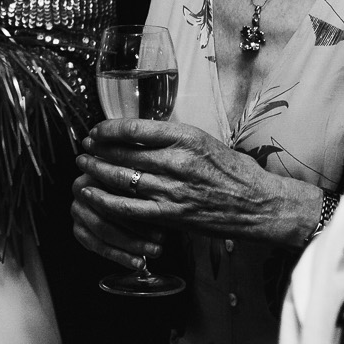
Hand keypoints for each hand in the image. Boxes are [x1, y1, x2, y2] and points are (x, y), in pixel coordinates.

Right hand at [69, 177, 164, 270]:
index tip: (162, 220)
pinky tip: (138, 263)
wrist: (108, 195)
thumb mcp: (137, 178)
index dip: (139, 206)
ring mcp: (77, 211)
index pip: (116, 191)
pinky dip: (121, 257)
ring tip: (154, 251)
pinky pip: (99, 247)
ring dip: (131, 245)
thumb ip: (141, 184)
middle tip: (160, 240)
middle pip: (109, 213)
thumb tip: (162, 194)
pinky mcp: (78, 230)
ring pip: (104, 232)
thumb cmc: (132, 187)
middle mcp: (82, 190)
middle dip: (137, 230)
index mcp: (95, 172)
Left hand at [74, 117, 320, 249]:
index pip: (134, 128)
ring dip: (97, 172)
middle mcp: (177, 161)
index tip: (97, 130)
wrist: (259, 204)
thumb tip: (136, 133)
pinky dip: (106, 200)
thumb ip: (171, 137)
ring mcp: (173, 189)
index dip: (108, 129)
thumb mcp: (205, 140)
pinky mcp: (171, 215)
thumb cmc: (234, 171)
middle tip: (84, 148)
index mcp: (186, 137)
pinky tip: (91, 194)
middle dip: (98, 150)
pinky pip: (129, 207)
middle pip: (123, 153)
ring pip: (121, 178)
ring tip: (84, 166)